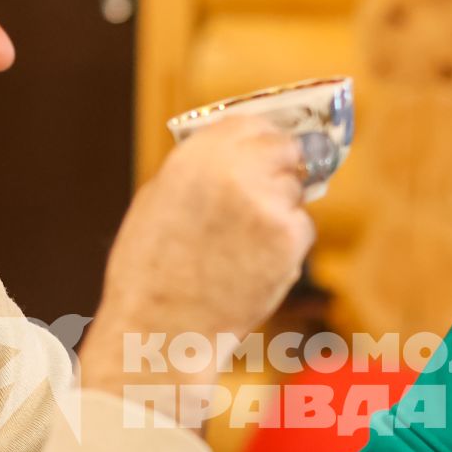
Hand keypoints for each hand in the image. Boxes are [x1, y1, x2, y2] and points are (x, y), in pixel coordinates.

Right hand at [80, 117, 313, 397]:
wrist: (163, 329)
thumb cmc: (150, 274)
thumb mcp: (159, 201)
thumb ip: (200, 172)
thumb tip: (239, 159)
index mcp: (197, 155)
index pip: (250, 123)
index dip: (261, 137)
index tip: (268, 146)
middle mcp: (235, 170)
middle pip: (284, 150)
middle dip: (283, 168)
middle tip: (276, 189)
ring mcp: (266, 204)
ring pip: (294, 195)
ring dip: (281, 213)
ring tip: (243, 248)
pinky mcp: (288, 239)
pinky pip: (300, 231)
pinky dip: (287, 248)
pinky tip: (254, 268)